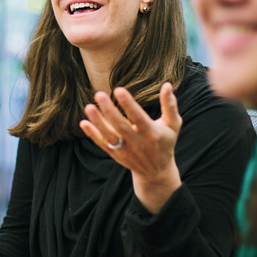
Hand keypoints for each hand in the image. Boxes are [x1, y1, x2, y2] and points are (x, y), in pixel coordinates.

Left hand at [80, 82, 182, 212]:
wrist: (156, 172)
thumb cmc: (165, 142)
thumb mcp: (173, 125)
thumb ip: (170, 105)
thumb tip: (167, 85)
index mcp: (152, 134)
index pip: (139, 118)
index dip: (129, 105)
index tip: (118, 90)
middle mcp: (138, 143)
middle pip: (121, 127)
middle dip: (109, 111)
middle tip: (99, 94)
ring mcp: (125, 150)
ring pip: (109, 137)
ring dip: (98, 123)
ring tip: (88, 107)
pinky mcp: (116, 154)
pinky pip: (102, 144)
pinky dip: (93, 135)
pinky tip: (84, 123)